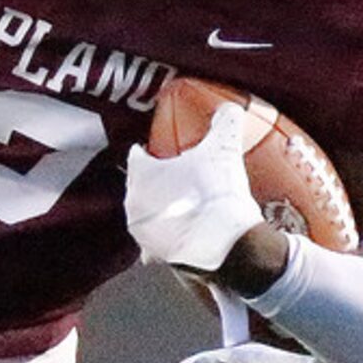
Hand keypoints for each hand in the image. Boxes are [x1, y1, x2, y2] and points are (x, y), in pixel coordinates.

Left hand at [124, 105, 262, 273]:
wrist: (223, 245)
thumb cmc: (216, 194)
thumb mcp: (225, 148)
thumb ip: (225, 122)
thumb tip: (230, 109)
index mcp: (141, 174)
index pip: (138, 155)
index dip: (149, 150)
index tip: (160, 150)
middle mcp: (133, 202)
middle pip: (141, 184)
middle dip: (156, 179)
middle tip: (179, 174)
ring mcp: (141, 231)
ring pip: (148, 211)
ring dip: (162, 206)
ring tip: (185, 201)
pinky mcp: (154, 253)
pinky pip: (158, 238)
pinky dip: (169, 233)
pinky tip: (184, 230)